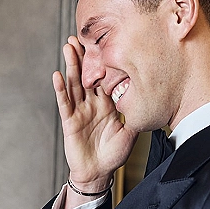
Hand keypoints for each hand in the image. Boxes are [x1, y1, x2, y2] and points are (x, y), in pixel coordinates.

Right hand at [54, 36, 137, 190]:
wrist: (100, 173)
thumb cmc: (113, 155)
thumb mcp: (131, 133)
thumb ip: (136, 115)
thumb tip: (152, 101)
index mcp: (107, 103)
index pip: (105, 77)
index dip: (104, 61)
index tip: (105, 42)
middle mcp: (92, 103)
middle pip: (87, 74)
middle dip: (83, 55)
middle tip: (80, 35)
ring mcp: (80, 110)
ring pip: (74, 83)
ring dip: (71, 65)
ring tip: (68, 46)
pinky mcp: (70, 121)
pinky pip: (65, 102)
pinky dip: (61, 89)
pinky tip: (57, 76)